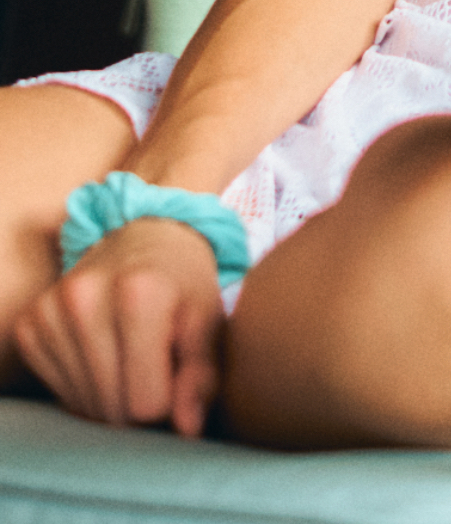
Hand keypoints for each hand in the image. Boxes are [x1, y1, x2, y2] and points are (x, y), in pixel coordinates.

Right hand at [14, 216, 223, 435]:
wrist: (145, 234)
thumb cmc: (183, 283)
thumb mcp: (208, 320)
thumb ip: (201, 375)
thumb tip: (187, 429)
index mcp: (139, 293)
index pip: (147, 404)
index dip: (169, 404)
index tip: (179, 379)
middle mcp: (86, 297)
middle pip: (112, 410)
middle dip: (140, 408)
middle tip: (157, 370)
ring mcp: (51, 309)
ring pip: (83, 407)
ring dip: (111, 400)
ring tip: (132, 360)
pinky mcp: (30, 323)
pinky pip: (57, 392)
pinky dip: (83, 388)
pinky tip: (103, 355)